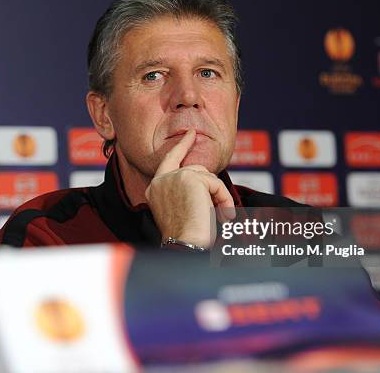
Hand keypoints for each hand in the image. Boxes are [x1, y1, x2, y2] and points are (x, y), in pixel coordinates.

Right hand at [145, 128, 235, 248]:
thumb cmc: (185, 236)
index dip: (182, 146)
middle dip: (212, 187)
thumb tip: (207, 181)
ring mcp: (174, 177)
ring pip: (208, 177)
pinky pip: (216, 184)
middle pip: (196, 170)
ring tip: (222, 217)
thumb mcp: (180, 210)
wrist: (184, 245)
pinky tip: (224, 216)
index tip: (191, 134)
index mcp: (155, 188)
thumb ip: (186, 192)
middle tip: (222, 210)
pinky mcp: (189, 178)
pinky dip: (224, 200)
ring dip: (219, 197)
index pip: (169, 160)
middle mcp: (161, 180)